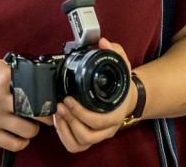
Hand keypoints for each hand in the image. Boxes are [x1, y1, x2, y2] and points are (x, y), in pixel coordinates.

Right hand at [0, 59, 39, 152]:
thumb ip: (18, 70)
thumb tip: (43, 75)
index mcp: (3, 78)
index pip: (36, 88)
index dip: (47, 94)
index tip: (51, 98)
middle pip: (35, 111)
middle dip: (46, 115)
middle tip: (47, 114)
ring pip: (28, 130)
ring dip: (35, 129)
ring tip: (32, 123)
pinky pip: (13, 144)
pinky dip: (23, 143)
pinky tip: (22, 136)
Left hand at [53, 38, 135, 152]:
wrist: (127, 98)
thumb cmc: (122, 84)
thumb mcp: (121, 66)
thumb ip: (114, 52)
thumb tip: (102, 41)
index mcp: (115, 113)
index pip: (98, 121)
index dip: (81, 113)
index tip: (68, 99)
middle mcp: (108, 128)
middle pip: (87, 136)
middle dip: (70, 120)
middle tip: (59, 105)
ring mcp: (99, 134)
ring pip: (81, 142)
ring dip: (66, 128)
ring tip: (58, 112)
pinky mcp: (90, 137)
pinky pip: (76, 145)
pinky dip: (65, 135)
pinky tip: (60, 121)